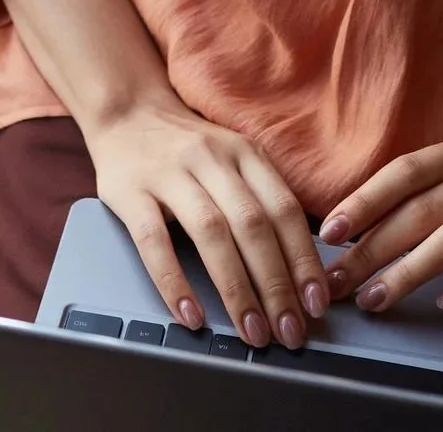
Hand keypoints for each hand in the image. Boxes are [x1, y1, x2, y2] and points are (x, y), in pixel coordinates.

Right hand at [80, 102, 329, 350]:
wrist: (126, 111)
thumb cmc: (188, 148)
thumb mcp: (235, 157)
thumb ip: (263, 198)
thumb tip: (301, 267)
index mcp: (246, 153)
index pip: (285, 211)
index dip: (304, 260)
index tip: (316, 304)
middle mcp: (212, 158)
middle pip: (253, 226)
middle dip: (276, 285)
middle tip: (289, 332)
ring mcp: (170, 173)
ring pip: (211, 233)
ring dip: (236, 289)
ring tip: (251, 332)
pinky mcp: (130, 191)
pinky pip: (153, 241)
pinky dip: (174, 282)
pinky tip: (191, 315)